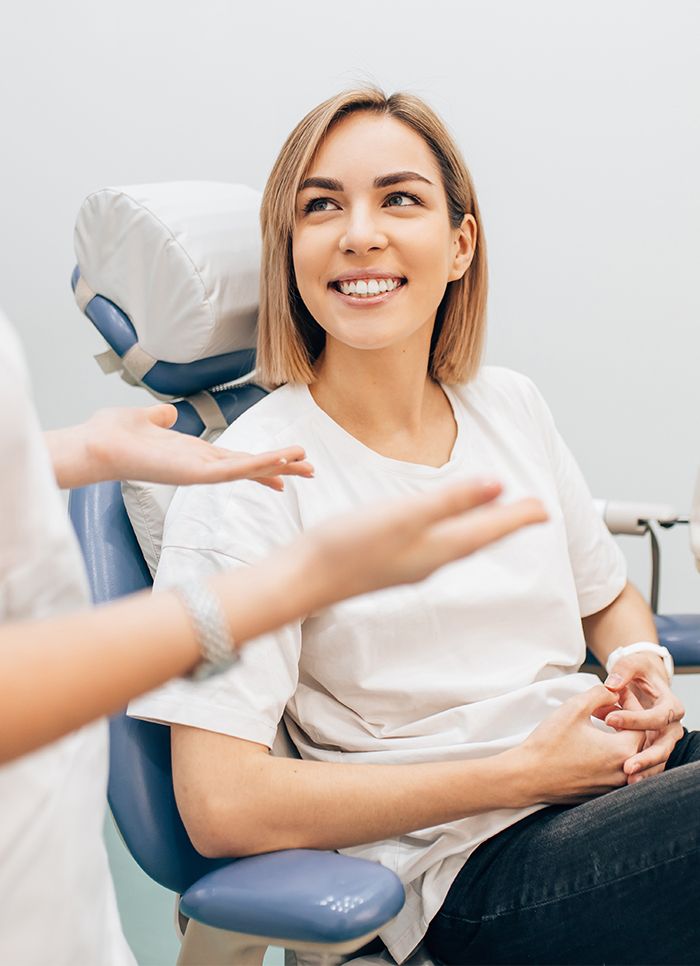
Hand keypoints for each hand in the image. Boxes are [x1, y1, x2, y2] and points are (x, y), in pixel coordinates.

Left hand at [53, 404, 313, 488]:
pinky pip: (233, 471)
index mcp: (193, 454)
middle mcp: (200, 466)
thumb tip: (167, 413)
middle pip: (250, 467)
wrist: (95, 445)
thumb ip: (160, 417)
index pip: (236, 459)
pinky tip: (278, 461)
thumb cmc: (113, 435)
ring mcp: (199, 472)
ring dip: (278, 466)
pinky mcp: (195, 474)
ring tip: (306, 464)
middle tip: (311, 471)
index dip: (262, 462)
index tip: (286, 466)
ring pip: (248, 470)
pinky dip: (258, 466)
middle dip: (281, 468)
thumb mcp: (144, 419)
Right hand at [300, 478, 547, 608]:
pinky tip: (443, 528)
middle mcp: (431, 561)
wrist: (305, 579)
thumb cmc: (349, 546)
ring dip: (481, 528)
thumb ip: (451, 501)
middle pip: (480, 539)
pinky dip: (453, 531)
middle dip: (506, 523)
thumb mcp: (405, 515)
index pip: (490, 530)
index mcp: (440, 548)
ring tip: (496, 516)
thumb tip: (498, 485)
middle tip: (532, 512)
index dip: (519, 517)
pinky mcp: (390, 562)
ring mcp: (410, 564)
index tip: (546, 509)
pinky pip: (437, 545)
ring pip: (459, 543)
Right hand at [516, 685, 645, 804]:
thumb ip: (600, 694)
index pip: (641, 723)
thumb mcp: (575, 707)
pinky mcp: (600, 794)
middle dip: (625, 720)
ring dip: (618, 738)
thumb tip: (615, 692)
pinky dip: (610, 755)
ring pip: (627, 757)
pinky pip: (615, 771)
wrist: (528, 776)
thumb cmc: (550, 742)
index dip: (630, 704)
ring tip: (600, 723)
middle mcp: (623, 772)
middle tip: (607, 706)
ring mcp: (612, 787)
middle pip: (637, 741)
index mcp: (622, 751)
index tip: (616, 693)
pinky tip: (592, 743)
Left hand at [598, 653, 684, 782]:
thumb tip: (611, 685)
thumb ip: (623, 670)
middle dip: (646, 757)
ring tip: (628, 780)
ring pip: (659, 760)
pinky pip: (651, 765)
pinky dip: (641, 773)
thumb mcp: (632, 664)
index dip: (634, 719)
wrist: (644, 682)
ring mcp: (664, 740)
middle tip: (627, 766)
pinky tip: (625, 783)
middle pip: (664, 746)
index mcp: (670, 705)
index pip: (657, 716)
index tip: (609, 719)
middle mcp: (671, 726)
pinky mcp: (654, 748)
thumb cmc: (638, 673)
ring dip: (645, 771)